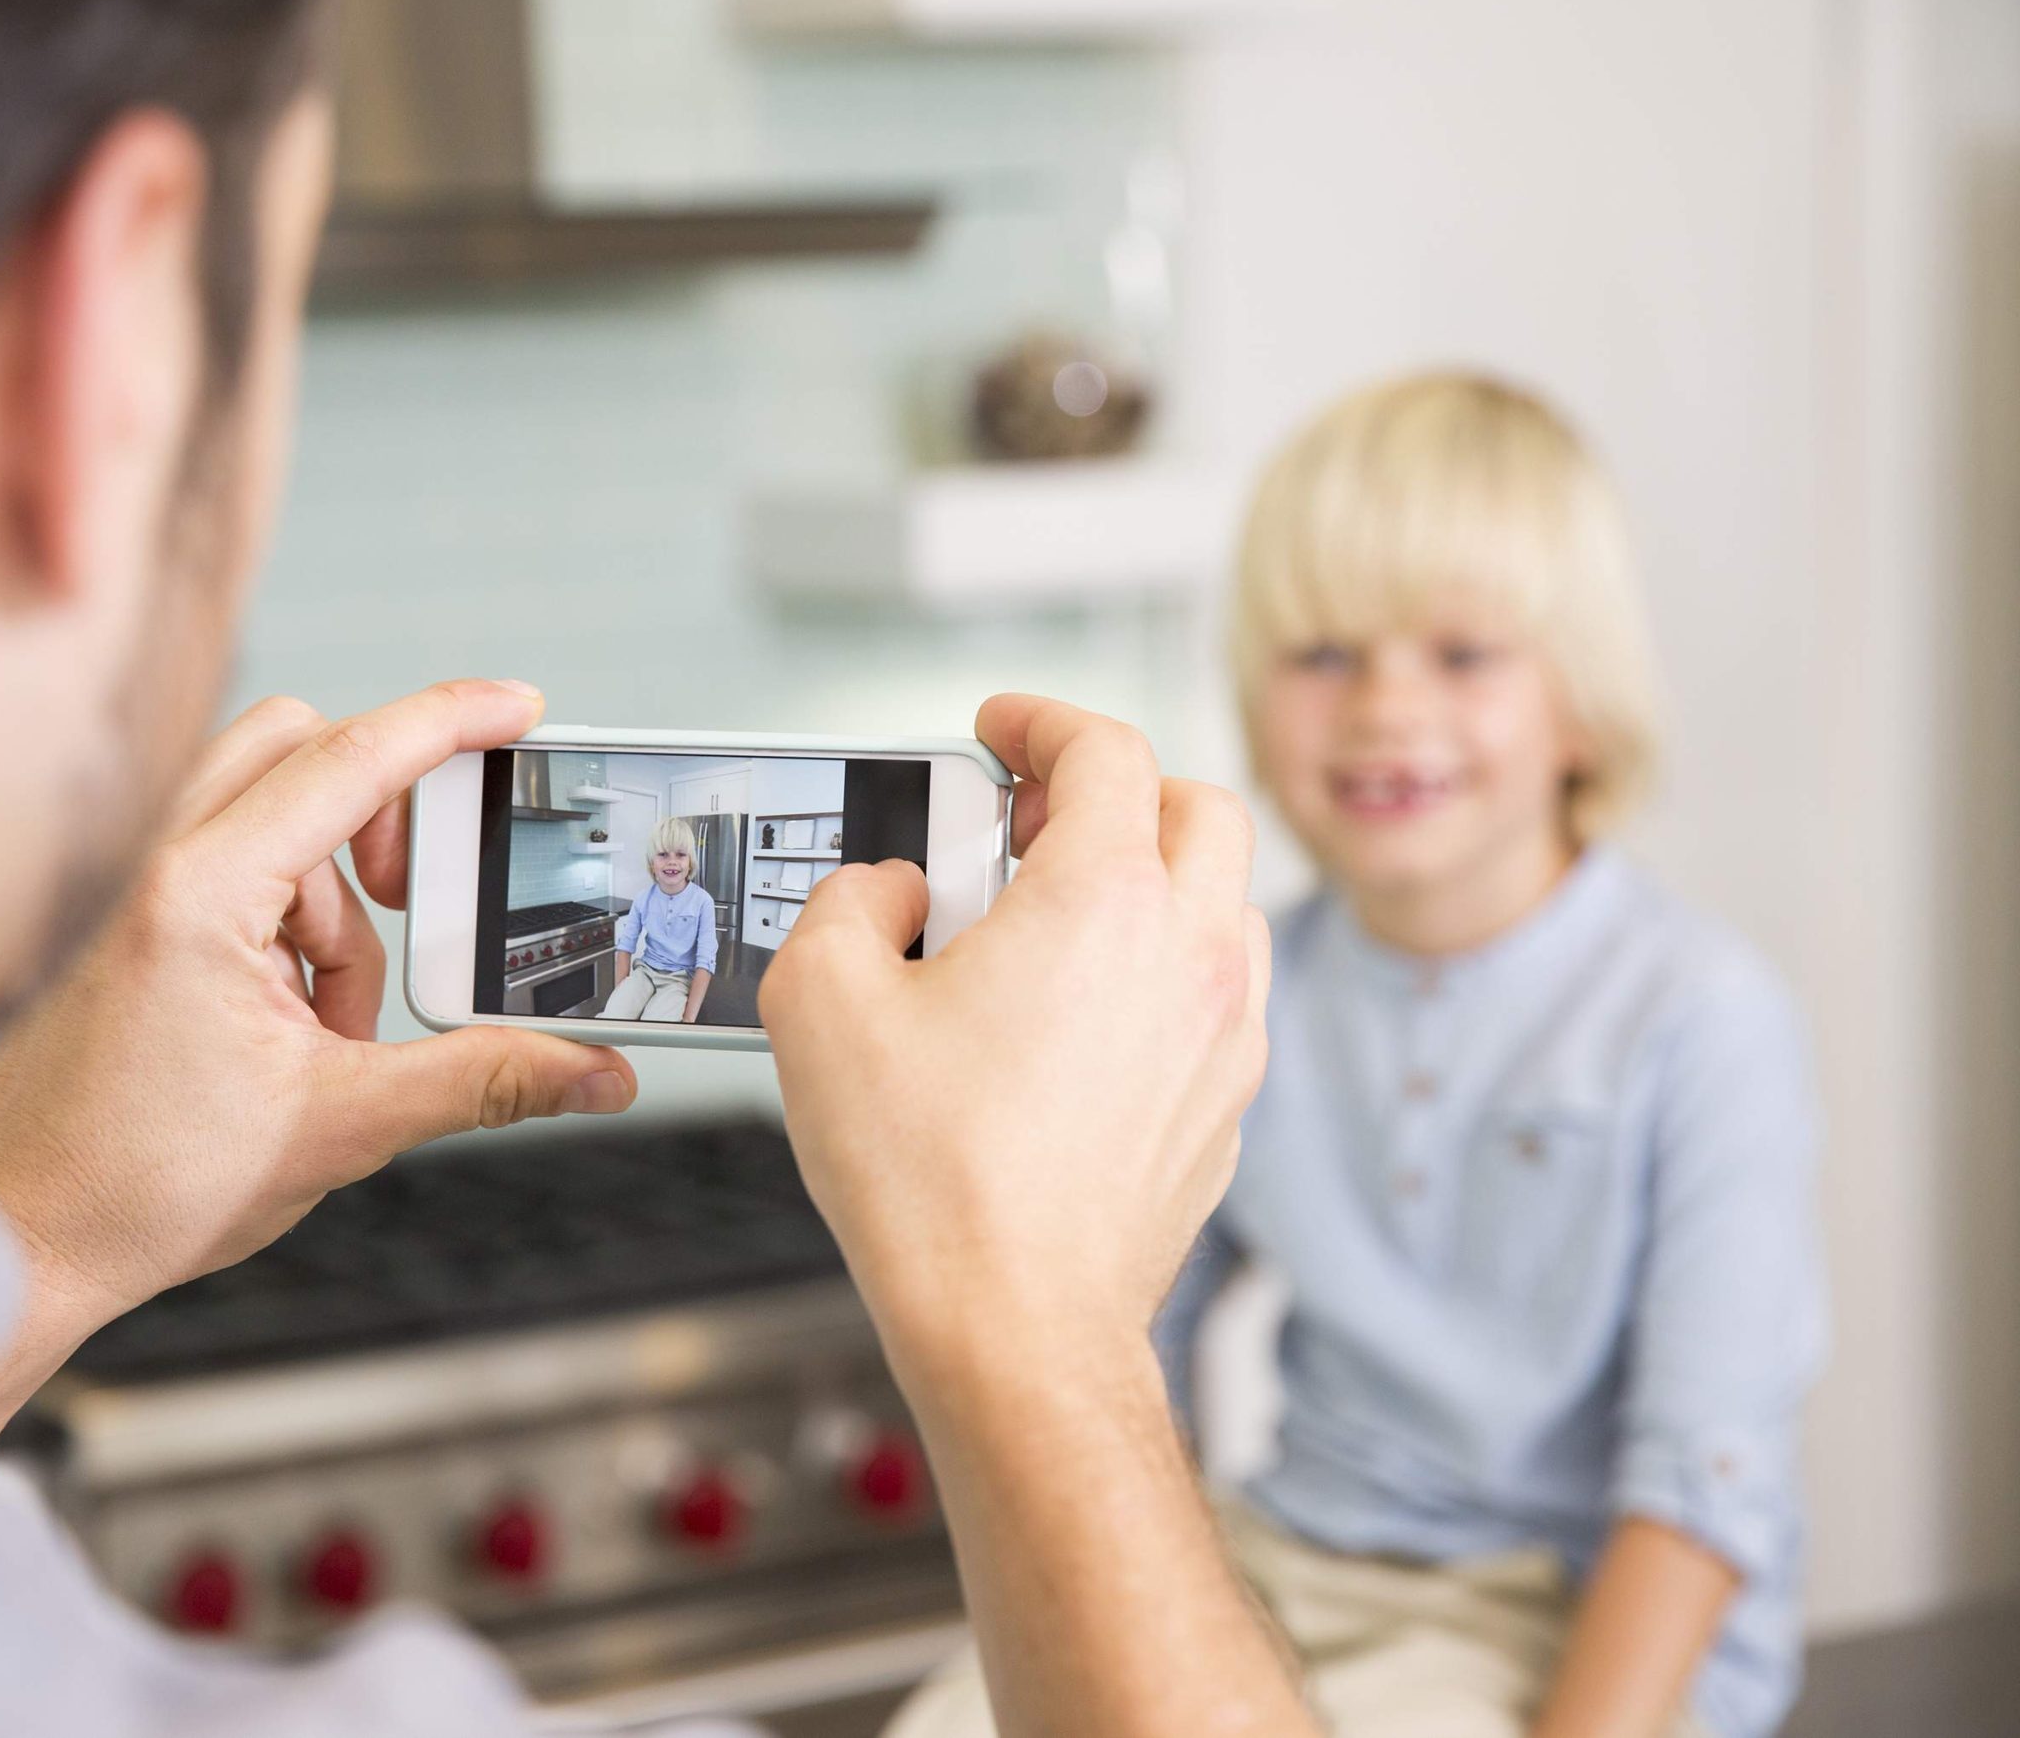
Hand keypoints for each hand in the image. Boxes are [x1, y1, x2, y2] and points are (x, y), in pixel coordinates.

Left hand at [0, 682, 637, 1338]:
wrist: (28, 1244)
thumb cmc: (149, 1186)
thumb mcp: (344, 1126)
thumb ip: (485, 1079)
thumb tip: (599, 1073)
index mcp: (199, 895)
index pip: (350, 761)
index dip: (450, 722)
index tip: (519, 708)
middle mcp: (145, 861)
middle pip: (299, 744)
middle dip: (377, 811)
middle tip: (406, 904)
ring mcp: (118, 880)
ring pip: (261, 800)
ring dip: (324, 888)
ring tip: (323, 1018)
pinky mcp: (111, 909)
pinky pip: (220, 852)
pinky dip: (276, 910)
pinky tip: (275, 1017)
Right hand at [760, 694, 1269, 1362]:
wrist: (1014, 1327)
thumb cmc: (929, 1179)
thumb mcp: (819, 1000)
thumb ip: (848, 902)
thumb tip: (890, 894)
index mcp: (1103, 902)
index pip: (1104, 750)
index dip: (1044, 720)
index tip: (1000, 729)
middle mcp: (1189, 955)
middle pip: (1197, 808)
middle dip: (1117, 788)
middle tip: (1030, 818)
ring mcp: (1222, 1037)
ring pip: (1227, 903)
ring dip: (1156, 876)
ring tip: (1062, 915)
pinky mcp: (1223, 1111)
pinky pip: (1218, 998)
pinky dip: (1165, 970)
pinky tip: (1084, 1014)